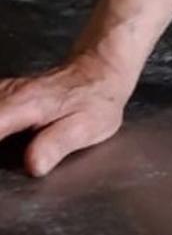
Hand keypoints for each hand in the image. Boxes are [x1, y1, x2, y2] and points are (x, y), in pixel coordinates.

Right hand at [0, 53, 131, 177]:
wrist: (98, 70)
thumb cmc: (93, 101)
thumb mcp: (85, 128)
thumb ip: (56, 145)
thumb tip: (33, 165)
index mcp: (25, 106)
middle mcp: (8, 95)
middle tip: (0, 157)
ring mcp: (2, 92)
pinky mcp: (2, 93)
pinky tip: (0, 138)